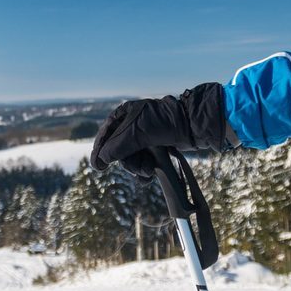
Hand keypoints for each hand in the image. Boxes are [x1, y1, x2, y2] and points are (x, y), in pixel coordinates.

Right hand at [89, 83, 230, 176]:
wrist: (193, 126)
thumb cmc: (164, 123)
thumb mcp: (136, 133)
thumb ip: (116, 146)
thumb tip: (100, 160)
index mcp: (124, 114)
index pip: (106, 134)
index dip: (100, 150)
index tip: (97, 167)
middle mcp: (131, 125)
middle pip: (118, 150)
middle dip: (129, 162)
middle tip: (139, 168)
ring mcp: (143, 137)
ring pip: (131, 158)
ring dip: (139, 168)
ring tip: (150, 171)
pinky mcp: (154, 147)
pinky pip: (142, 162)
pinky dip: (145, 170)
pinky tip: (150, 176)